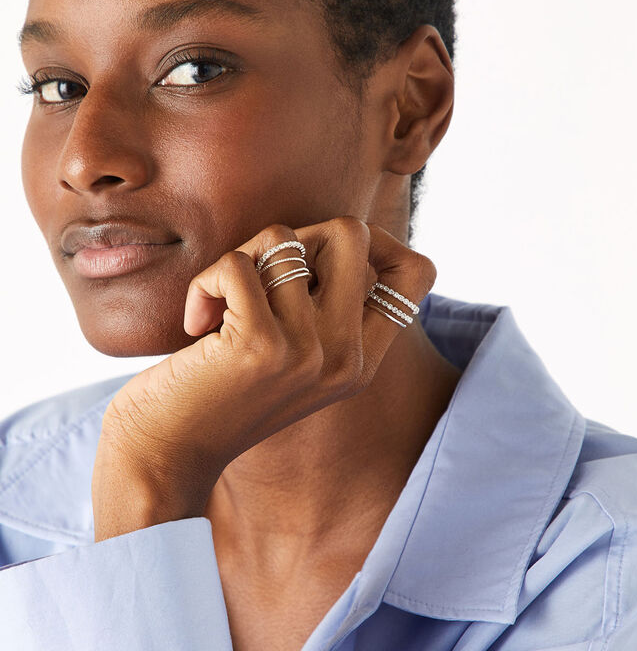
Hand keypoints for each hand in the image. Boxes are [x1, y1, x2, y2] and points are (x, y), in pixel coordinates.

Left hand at [91, 216, 435, 540]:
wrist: (167, 458)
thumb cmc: (221, 393)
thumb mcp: (293, 357)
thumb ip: (325, 307)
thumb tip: (331, 231)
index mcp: (362, 359)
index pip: (416, 272)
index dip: (378, 239)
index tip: (323, 253)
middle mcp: (347, 356)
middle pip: (352, 231)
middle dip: (297, 234)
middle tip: (263, 276)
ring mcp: (308, 352)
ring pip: (283, 238)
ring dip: (240, 259)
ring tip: (222, 305)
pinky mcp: (261, 345)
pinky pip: (236, 263)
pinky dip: (206, 282)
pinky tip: (198, 323)